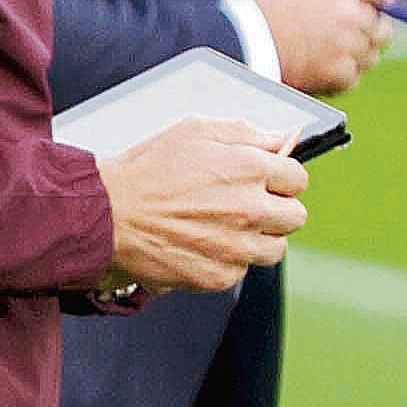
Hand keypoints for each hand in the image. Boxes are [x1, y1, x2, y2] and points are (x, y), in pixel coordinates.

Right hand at [97, 120, 307, 293]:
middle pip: (295, 216)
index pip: (298, 178)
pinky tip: (205, 243)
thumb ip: (246, 134)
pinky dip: (229, 260)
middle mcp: (251, 209)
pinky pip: (243, 270)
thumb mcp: (196, 131)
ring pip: (275, 249)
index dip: (281, 178)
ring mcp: (237, 246)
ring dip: (258, 238)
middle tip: (248, 204)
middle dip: (276, 209)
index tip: (267, 181)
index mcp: (251, 169)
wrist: (108, 214)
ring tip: (226, 227)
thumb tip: (281, 139)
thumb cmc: (147, 171)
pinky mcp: (220, 275)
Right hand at [246, 0, 393, 96]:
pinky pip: (353, 77)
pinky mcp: (339, 72)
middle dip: (369, 31)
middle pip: (382, 25)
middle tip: (350, 37)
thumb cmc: (259, 12)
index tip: (373, 6)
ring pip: (371, 54)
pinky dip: (340, 78)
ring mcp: (347, 44)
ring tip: (326, 55)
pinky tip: (318, 70)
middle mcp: (351, 13)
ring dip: (355, 56)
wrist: (241, 40)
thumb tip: (354, 1)